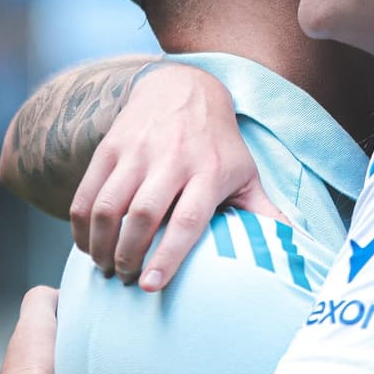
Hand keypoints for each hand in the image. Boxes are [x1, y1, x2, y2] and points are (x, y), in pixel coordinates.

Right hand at [68, 62, 286, 290]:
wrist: (186, 87)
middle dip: (128, 256)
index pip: (187, 219)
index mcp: (210, 171)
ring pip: (108, 205)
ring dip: (100, 245)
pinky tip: (88, 245)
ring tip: (105, 268)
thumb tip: (292, 245)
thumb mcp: (245, 172)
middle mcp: (173, 158)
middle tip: (126, 279)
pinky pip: (86, 192)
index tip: (150, 287)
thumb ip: (263, 211)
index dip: (168, 256)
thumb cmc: (219, 142)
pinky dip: (81, 225)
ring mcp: (138, 150)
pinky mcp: (111, 146)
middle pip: (142, 215)